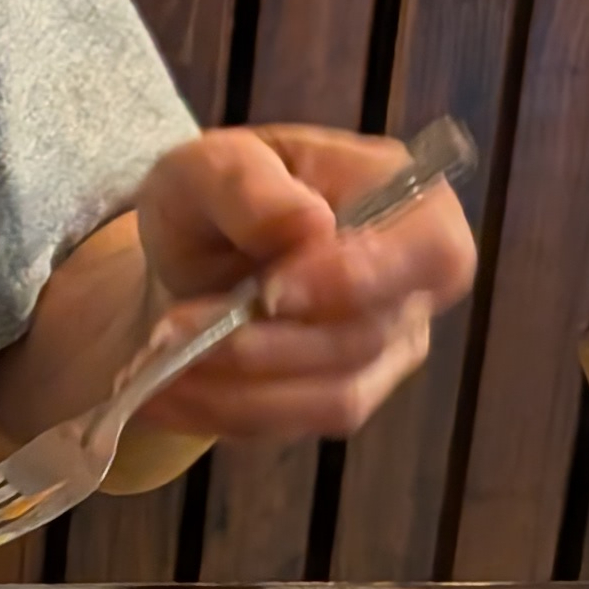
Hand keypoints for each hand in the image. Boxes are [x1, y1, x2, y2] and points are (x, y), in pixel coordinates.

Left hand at [131, 126, 476, 443]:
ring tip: (156, 367)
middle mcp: (414, 288)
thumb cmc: (221, 192)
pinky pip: (291, 424)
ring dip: (234, 389)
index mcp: (412, 204)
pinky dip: (219, 412)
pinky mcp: (339, 396)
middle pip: (365, 339)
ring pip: (329, 397)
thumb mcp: (213, 164)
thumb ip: (253, 186)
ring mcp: (385, 351)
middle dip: (262, 343)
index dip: (360, 281)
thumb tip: (308, 226)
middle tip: (173, 328)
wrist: (194, 248)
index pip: (432, 255)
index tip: (272, 292)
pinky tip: (163, 393)